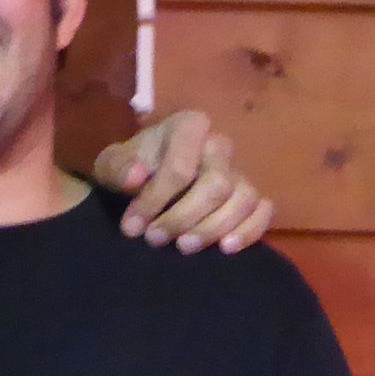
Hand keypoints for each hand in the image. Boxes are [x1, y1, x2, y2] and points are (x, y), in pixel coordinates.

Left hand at [95, 108, 276, 254]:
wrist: (145, 180)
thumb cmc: (130, 170)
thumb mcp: (111, 165)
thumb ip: (118, 168)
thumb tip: (136, 177)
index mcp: (187, 126)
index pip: (181, 166)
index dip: (156, 200)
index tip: (132, 227)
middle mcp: (219, 144)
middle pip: (217, 184)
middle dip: (184, 217)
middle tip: (155, 239)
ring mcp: (239, 171)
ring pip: (243, 199)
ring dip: (213, 228)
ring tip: (184, 247)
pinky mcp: (251, 196)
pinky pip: (263, 210)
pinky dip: (249, 231)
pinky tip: (225, 249)